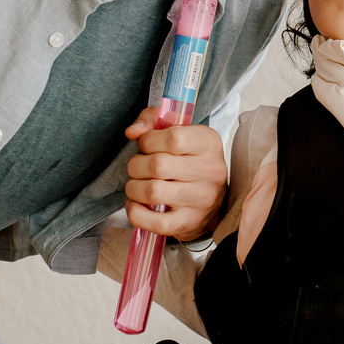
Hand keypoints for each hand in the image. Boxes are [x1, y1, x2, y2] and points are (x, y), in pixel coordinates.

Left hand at [124, 110, 227, 239]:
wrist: (212, 200)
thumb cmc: (188, 159)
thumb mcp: (178, 131)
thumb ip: (152, 121)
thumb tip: (132, 132)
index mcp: (209, 143)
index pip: (173, 138)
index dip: (149, 140)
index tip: (145, 145)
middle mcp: (211, 171)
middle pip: (158, 165)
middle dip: (136, 165)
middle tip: (138, 167)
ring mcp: (202, 200)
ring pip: (153, 192)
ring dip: (133, 188)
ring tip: (136, 185)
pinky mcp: (190, 223)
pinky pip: (156, 223)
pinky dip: (136, 213)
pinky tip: (136, 205)